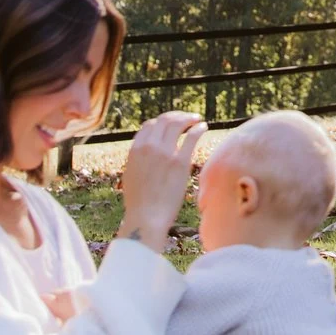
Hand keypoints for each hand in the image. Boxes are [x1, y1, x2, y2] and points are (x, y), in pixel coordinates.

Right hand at [117, 110, 206, 252]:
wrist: (146, 218)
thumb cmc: (139, 202)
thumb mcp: (131, 176)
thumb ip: (138, 160)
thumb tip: (145, 153)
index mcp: (135, 150)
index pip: (150, 125)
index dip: (162, 122)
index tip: (171, 124)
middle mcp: (149, 147)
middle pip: (165, 120)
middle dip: (177, 116)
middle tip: (187, 118)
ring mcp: (165, 153)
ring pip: (178, 124)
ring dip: (189, 118)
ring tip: (197, 119)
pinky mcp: (180, 162)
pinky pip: (191, 137)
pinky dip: (198, 128)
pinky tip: (203, 127)